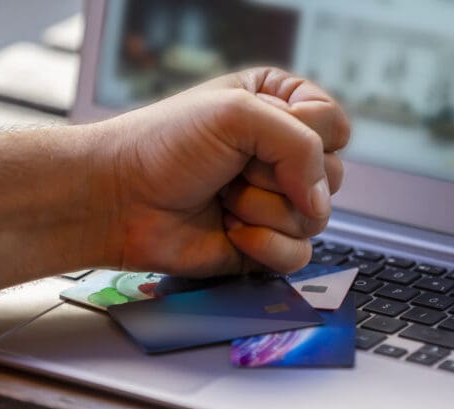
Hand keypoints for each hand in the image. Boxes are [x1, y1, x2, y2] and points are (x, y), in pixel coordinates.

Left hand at [89, 67, 349, 275]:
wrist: (118, 200)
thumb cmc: (166, 145)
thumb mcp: (238, 113)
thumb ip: (301, 145)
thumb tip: (321, 203)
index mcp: (279, 109)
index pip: (335, 125)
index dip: (308, 135)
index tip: (261, 134)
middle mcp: (282, 156)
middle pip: (332, 176)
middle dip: (278, 176)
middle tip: (234, 169)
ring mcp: (275, 202)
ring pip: (316, 218)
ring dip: (263, 210)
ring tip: (224, 198)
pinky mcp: (265, 244)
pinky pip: (298, 255)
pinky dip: (263, 245)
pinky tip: (229, 230)